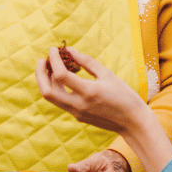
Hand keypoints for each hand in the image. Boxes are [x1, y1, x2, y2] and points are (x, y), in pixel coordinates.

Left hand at [34, 45, 151, 135]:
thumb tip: (69, 51)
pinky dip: (57, 87)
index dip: (54, 59)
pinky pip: (61, 100)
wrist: (132, 122)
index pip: (61, 75)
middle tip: (43, 60)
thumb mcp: (107, 74)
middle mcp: (79, 105)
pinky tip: (63, 77)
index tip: (54, 49)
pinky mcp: (78, 116)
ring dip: (46, 81)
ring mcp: (77, 113)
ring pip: (51, 97)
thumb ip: (86, 62)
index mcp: (89, 92)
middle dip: (40, 74)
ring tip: (51, 67)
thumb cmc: (124, 95)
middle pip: (47, 91)